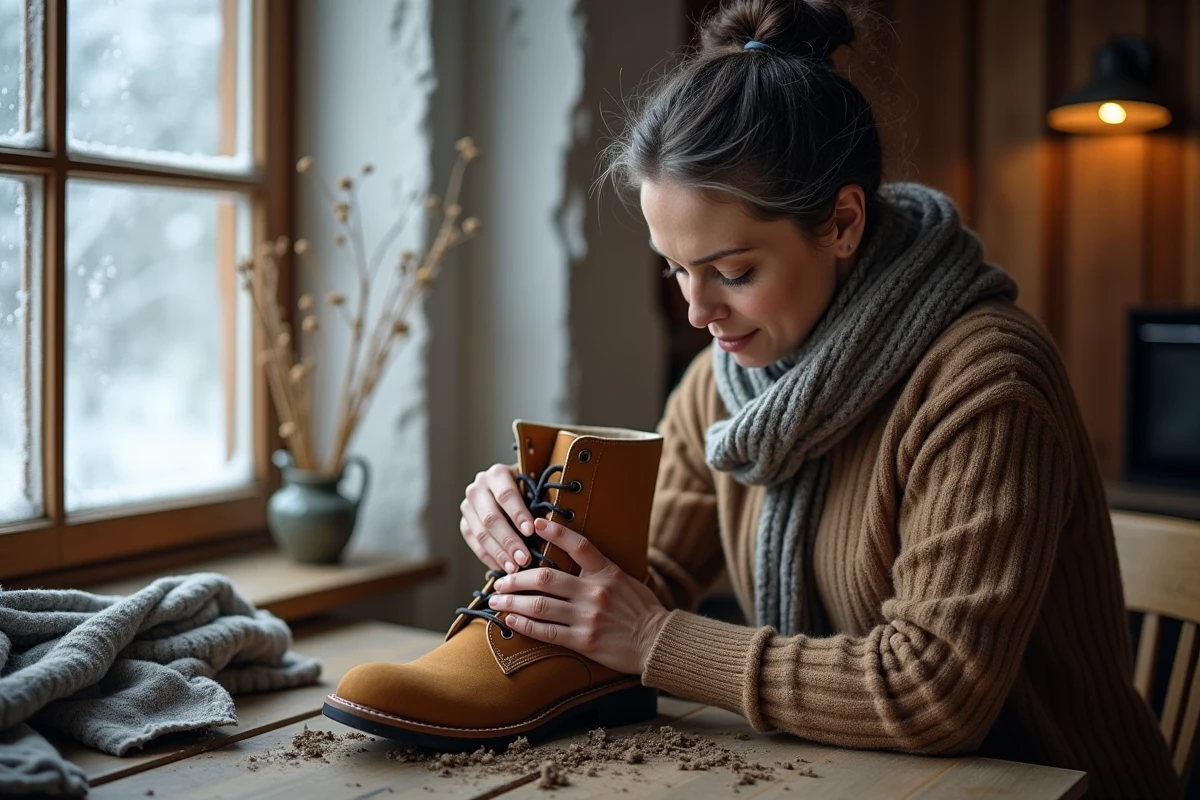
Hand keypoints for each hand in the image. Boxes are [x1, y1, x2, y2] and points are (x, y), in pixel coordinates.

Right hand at [460, 463, 535, 573]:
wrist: (508, 489)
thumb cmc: (530, 488)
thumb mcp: (536, 486)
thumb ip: (540, 500)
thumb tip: (548, 525)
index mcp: (497, 474)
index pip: (506, 495)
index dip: (518, 514)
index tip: (531, 531)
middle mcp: (478, 488)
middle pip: (491, 518)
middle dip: (509, 541)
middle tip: (524, 559)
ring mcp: (468, 506)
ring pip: (480, 533)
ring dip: (498, 553)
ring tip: (514, 568)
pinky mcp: (464, 523)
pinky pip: (473, 543)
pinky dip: (488, 557)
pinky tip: (501, 567)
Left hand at [488, 518, 669, 674]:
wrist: (658, 642)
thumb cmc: (641, 610)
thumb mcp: (625, 580)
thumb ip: (600, 569)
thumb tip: (572, 557)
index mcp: (608, 572)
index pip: (580, 545)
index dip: (556, 531)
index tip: (535, 522)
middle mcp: (595, 591)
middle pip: (545, 578)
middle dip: (516, 578)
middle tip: (499, 580)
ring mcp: (588, 617)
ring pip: (540, 605)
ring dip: (513, 602)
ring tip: (496, 601)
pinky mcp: (584, 640)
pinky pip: (547, 631)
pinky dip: (525, 625)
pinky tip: (511, 620)